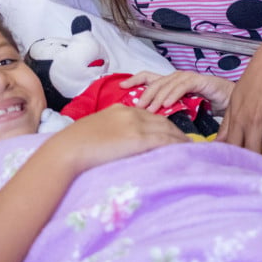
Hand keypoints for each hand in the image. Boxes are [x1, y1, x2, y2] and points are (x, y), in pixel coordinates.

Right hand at [48, 105, 187, 173]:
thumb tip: (117, 145)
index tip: (170, 135)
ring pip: (168, 129)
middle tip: (188, 143)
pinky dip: (179, 145)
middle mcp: (131, 113)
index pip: (149, 116)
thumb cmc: (75, 145)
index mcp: (120, 110)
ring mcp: (136, 124)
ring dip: (181, 139)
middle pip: (162, 121)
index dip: (162, 126)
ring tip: (193, 149)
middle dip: (176, 132)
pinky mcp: (139, 138)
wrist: (69, 149)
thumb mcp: (96, 132)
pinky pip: (166, 140)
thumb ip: (111, 134)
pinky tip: (187, 151)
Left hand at [121, 70, 233, 114]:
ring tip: (148, 108)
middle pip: (155, 81)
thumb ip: (169, 114)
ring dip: (157, 96)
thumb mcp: (183, 111)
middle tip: (136, 106)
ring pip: (167, 84)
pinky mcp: (198, 81)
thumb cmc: (207, 106)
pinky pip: (183, 86)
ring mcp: (187, 78)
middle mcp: (177, 78)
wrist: (229, 101)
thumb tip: (149, 126)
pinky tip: (166, 104)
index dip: (134, 80)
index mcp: (171, 84)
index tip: (121, 87)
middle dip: (144, 93)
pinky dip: (173, 94)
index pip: (148, 77)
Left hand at [216, 35, 261, 174]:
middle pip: (253, 156)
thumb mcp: (234, 100)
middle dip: (253, 173)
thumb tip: (217, 146)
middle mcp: (254, 124)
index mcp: (238, 119)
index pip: (233, 149)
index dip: (233, 166)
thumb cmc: (253, 81)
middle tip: (255, 189)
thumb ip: (227, 125)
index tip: (234, 179)